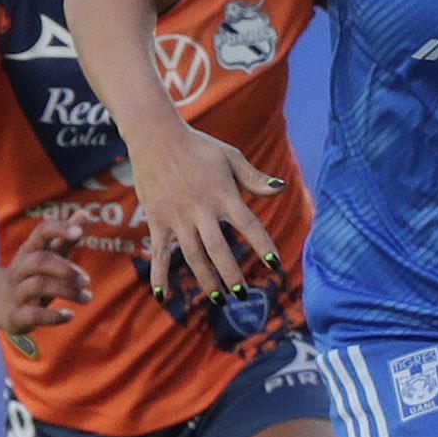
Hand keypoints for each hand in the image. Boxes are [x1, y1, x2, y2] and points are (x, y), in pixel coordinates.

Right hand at [0, 218, 91, 336]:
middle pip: (39, 260)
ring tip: (86, 297)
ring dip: (66, 291)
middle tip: (86, 279)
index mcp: (29, 251)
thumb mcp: (47, 255)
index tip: (79, 232)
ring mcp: (16, 293)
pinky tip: (70, 315)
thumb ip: (66, 237)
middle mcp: (20, 269)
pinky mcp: (16, 316)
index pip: (41, 233)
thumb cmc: (31, 275)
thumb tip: (86, 213)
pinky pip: (33, 315)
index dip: (59, 229)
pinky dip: (53, 316)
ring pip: (38, 285)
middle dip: (64, 268)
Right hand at [132, 119, 287, 305]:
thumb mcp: (230, 157)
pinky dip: (159, 276)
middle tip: (242, 295)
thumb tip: (281, 189)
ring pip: (192, 255)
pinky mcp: (157, 220)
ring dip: (206, 280)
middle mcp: (201, 208)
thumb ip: (254, 178)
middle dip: (231, 273)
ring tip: (219, 300)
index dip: (262, 244)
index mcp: (223, 194)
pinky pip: (159, 253)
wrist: (156, 136)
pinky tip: (164, 297)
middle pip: (218, 248)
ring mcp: (177, 216)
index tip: (274, 264)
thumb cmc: (198, 147)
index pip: (248, 224)